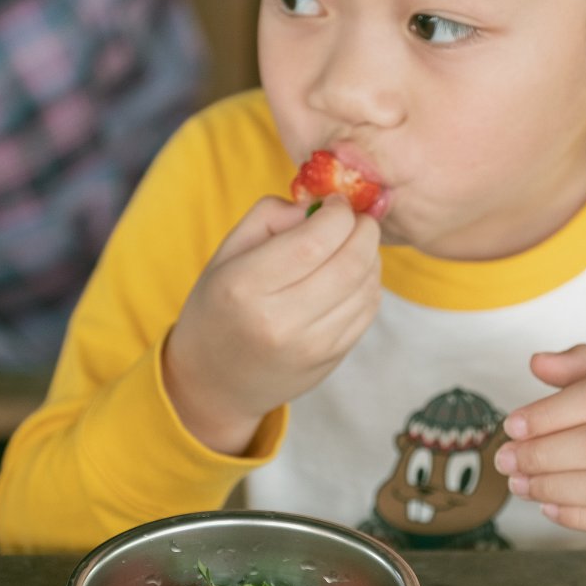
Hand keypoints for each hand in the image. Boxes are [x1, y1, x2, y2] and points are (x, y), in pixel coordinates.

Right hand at [163, 194, 381, 454]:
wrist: (214, 382)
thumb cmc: (218, 308)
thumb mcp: (226, 253)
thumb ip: (270, 215)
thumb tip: (320, 204)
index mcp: (245, 286)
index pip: (314, 240)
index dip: (338, 213)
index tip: (335, 203)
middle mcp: (280, 320)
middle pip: (350, 262)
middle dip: (364, 229)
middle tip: (357, 218)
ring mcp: (310, 345)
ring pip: (367, 286)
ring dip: (371, 255)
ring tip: (354, 244)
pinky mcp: (331, 359)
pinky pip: (368, 311)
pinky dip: (370, 283)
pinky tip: (354, 275)